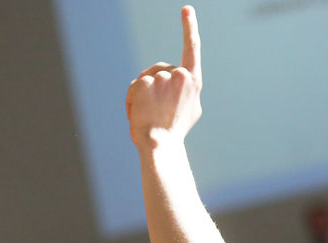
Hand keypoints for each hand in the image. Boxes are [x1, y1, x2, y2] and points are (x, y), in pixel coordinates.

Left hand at [126, 5, 201, 148]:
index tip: (186, 10)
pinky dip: (133, 99)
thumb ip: (187, 91)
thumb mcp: (191, 109)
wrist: (161, 145)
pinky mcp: (147, 82)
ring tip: (145, 115)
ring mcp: (163, 78)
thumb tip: (185, 80)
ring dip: (142, 94)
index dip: (189, 28)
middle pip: (161, 69)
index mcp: (194, 82)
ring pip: (147, 79)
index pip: (192, 49)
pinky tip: (137, 114)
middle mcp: (181, 76)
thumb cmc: (175, 131)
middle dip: (153, 83)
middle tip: (152, 108)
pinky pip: (137, 86)